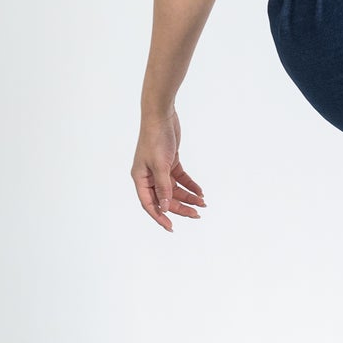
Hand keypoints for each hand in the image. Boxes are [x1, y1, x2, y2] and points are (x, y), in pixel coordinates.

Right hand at [132, 109, 204, 231]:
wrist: (161, 115)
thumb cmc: (155, 138)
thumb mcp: (160, 165)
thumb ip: (164, 187)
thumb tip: (165, 207)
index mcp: (140, 178)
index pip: (149, 204)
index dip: (160, 216)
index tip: (171, 227)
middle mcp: (148, 176)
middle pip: (165, 198)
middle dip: (180, 207)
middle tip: (196, 214)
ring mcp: (159, 169)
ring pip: (174, 190)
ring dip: (188, 196)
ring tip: (202, 203)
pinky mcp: (170, 162)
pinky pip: (180, 179)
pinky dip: (190, 185)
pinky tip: (200, 191)